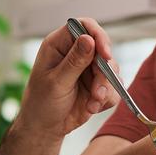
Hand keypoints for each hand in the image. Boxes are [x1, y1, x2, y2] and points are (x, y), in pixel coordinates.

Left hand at [15, 17, 121, 137]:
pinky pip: (114, 86)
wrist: (45, 128)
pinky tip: (92, 107)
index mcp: (59, 45)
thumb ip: (74, 62)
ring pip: (112, 69)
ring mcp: (88, 68)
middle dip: (104, 72)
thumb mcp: (56, 83)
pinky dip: (106, 98)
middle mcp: (75, 52)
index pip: (84, 26)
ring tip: (92, 102)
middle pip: (103, 49)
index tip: (105, 54)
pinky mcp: (98, 84)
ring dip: (105, 88)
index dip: (98, 36)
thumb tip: (89, 39)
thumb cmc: (41, 103)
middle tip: (97, 92)